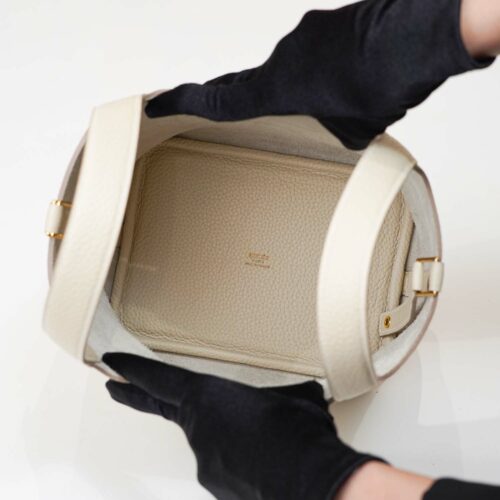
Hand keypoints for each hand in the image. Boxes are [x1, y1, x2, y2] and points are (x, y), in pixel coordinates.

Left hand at [103, 353, 382, 499]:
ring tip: (265, 436)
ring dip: (229, 436)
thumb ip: (275, 395)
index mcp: (208, 398)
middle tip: (114, 388)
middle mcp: (198, 429)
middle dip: (135, 396)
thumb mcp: (289, 395)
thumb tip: (303, 397)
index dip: (132, 370)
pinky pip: (223, 464)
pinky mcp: (215, 486)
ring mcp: (204, 461)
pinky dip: (239, 459)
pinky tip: (266, 458)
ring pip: (210, 440)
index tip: (110, 364)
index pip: (159, 380)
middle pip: (165, 409)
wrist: (309, 479)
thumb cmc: (295, 429)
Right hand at [145, 0, 493, 149]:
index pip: (220, 99)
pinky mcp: (327, 24)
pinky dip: (328, 66)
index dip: (184, 101)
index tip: (156, 101)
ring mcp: (305, 36)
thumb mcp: (353, 129)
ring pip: (294, 67)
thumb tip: (341, 123)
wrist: (415, 40)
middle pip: (254, 82)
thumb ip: (336, 129)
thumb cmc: (380, 85)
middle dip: (253, 99)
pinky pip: (317, 50)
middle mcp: (283, 58)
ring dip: (309, 85)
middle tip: (254, 109)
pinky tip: (351, 77)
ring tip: (338, 98)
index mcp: (277, 89)